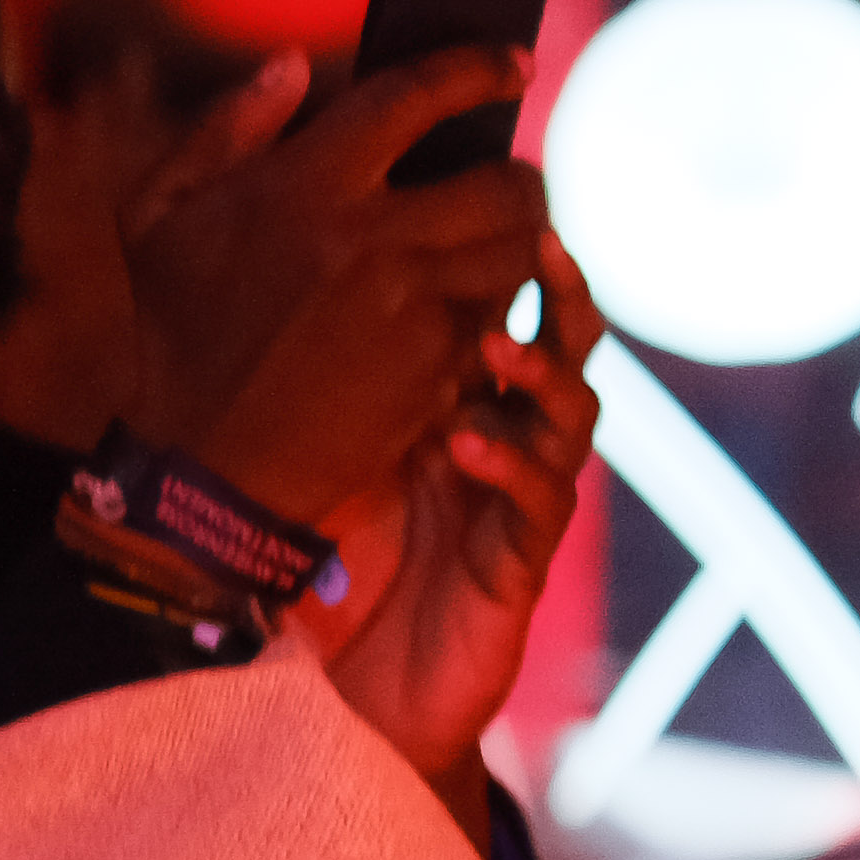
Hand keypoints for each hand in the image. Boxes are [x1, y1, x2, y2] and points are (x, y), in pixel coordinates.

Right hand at [116, 44, 559, 522]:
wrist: (205, 460)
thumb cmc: (174, 328)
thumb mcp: (157, 215)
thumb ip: (226, 129)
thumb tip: (295, 64)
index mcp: (305, 186)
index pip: (415, 98)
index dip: (477, 68)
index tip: (517, 61)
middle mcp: (372, 240)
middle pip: (505, 185)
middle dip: (524, 176)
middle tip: (514, 177)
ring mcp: (414, 310)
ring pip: (520, 253)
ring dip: (526, 238)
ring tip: (504, 235)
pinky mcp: (439, 369)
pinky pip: (502, 318)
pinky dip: (501, 302)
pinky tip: (477, 298)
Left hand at [305, 228, 601, 822]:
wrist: (303, 677)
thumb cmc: (294, 551)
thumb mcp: (289, 430)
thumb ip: (306, 348)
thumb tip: (290, 237)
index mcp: (445, 397)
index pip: (498, 303)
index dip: (509, 246)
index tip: (491, 182)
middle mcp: (493, 436)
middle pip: (561, 346)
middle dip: (560, 294)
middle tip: (542, 243)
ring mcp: (512, 500)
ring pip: (570, 418)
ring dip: (543, 374)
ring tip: (497, 344)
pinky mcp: (515, 565)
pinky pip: (538, 502)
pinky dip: (511, 465)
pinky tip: (467, 441)